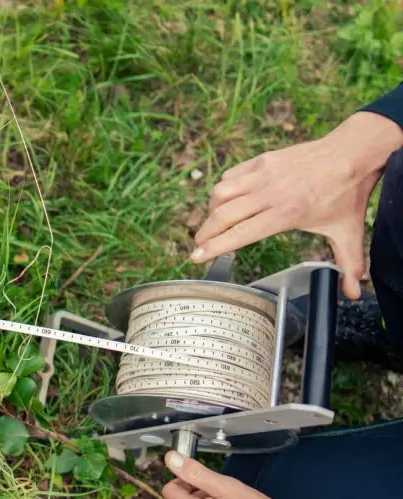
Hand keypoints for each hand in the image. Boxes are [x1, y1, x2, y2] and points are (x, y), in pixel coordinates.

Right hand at [192, 112, 402, 299]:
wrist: (352, 152)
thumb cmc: (346, 193)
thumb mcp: (348, 232)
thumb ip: (349, 265)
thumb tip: (353, 294)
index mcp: (287, 213)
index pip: (241, 233)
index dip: (215, 247)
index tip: (197, 256)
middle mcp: (270, 192)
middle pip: (223, 215)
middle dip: (205, 234)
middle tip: (198, 246)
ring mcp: (263, 173)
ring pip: (221, 193)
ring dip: (211, 211)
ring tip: (213, 224)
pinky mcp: (262, 160)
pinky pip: (230, 176)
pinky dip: (222, 190)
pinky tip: (227, 201)